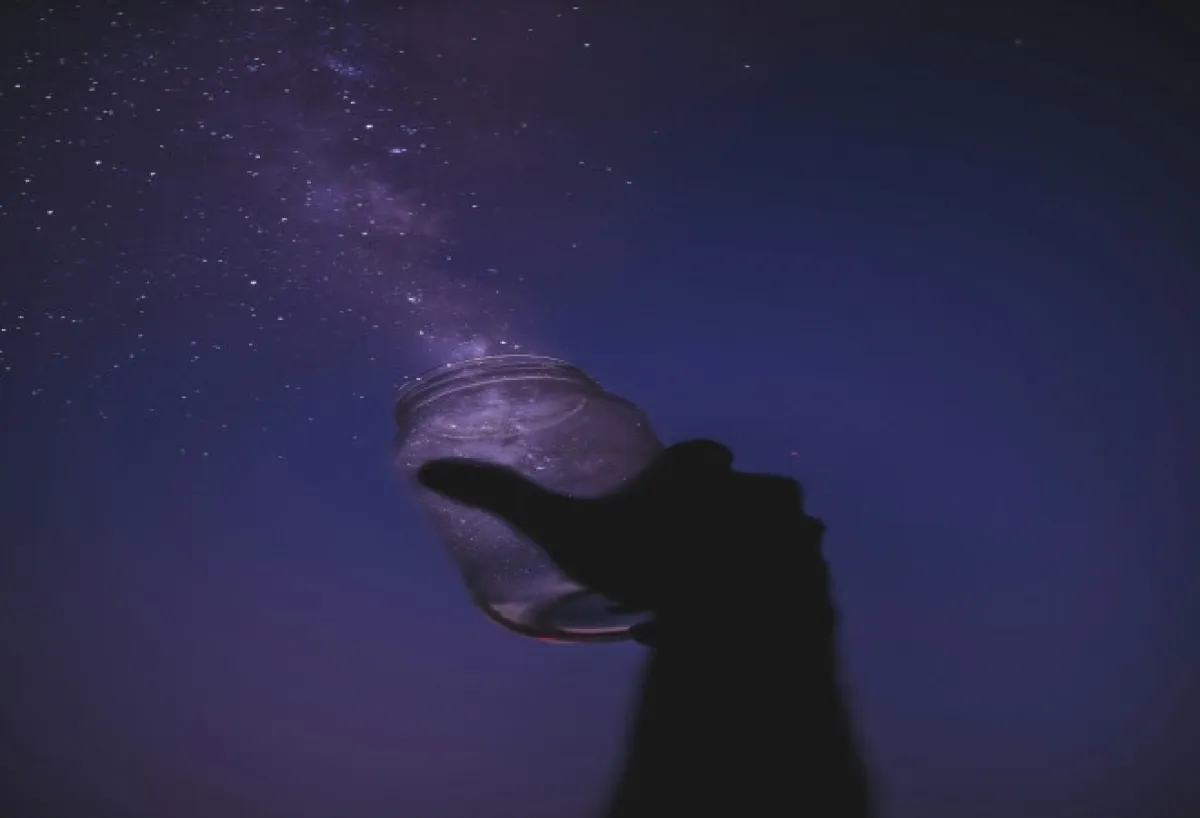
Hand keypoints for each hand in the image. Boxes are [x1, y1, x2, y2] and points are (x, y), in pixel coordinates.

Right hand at [417, 439, 833, 644]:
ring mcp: (789, 533)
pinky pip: (802, 574)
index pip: (705, 455)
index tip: (672, 502)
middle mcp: (752, 493)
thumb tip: (432, 470)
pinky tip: (748, 622)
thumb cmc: (646, 560)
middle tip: (693, 560)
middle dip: (726, 519)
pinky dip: (781, 591)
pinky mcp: (812, 575)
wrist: (727, 618)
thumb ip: (506, 499)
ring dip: (758, 553)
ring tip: (724, 592)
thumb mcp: (567, 530)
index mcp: (703, 473)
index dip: (690, 475)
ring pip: (783, 530)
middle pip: (747, 492)